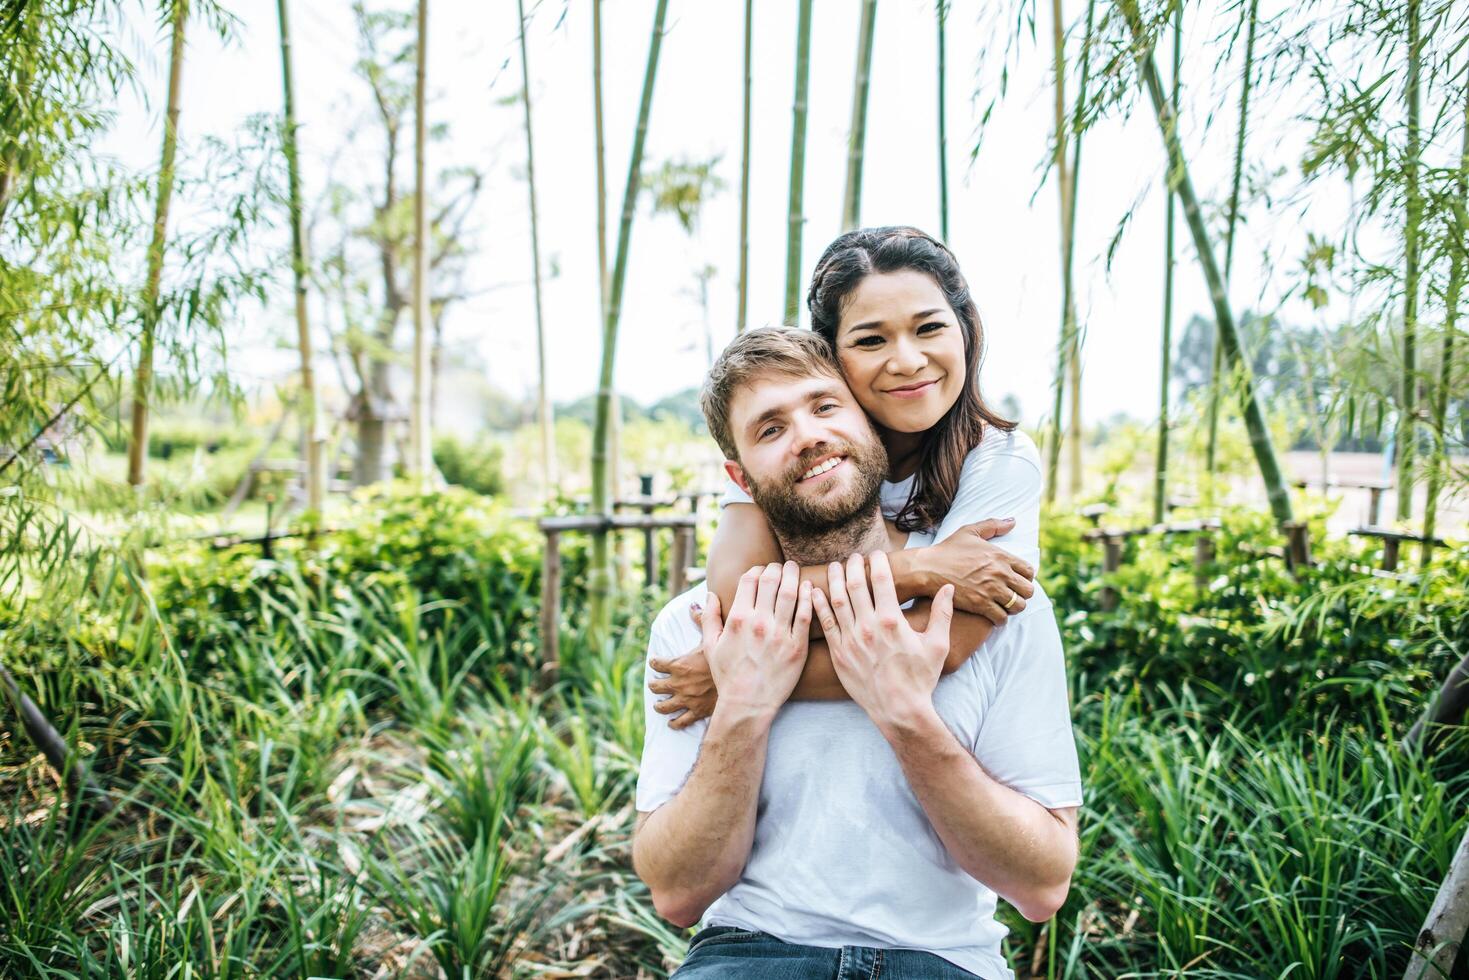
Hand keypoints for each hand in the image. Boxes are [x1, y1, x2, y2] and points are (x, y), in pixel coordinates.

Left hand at [648, 609, 717, 729]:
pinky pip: (680, 721)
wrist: (742, 682)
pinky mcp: (696, 713)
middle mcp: (678, 684)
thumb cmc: (728, 657)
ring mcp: (686, 700)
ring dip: (660, 705)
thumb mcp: (714, 637)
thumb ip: (702, 620)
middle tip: (654, 684)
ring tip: (658, 704)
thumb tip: (694, 604)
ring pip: (664, 706)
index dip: (655, 662)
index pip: (658, 663)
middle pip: (657, 686)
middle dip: (654, 685)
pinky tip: (672, 722)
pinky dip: (674, 722)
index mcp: (679, 664)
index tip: (655, 662)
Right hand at [701, 561, 812, 722]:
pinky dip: (808, 597)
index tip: (762, 570)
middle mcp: (758, 623)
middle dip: (777, 568)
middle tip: (782, 565)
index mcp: (737, 619)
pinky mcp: (797, 647)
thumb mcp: (711, 646)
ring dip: (793, 575)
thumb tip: (710, 595)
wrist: (748, 704)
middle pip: (771, 580)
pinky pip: (806, 615)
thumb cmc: (728, 676)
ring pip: (790, 592)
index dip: (756, 570)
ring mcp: (779, 634)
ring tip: (795, 570)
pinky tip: (809, 588)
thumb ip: (709, 618)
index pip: (749, 580)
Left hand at [812, 551, 954, 731]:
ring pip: (837, 600)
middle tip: (853, 557)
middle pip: (856, 585)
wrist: (899, 710)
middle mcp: (869, 627)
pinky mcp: (838, 654)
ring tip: (834, 567)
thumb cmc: (920, 679)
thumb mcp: (937, 645)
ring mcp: (851, 640)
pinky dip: (818, 605)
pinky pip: (825, 623)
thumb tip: (947, 588)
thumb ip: (942, 614)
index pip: (881, 580)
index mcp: (892, 621)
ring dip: (834, 580)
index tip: (876, 554)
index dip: (877, 562)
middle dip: (853, 566)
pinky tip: (814, 592)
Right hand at [923, 518, 1033, 623]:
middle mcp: (1000, 573)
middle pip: (1028, 591)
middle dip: (1022, 594)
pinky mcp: (980, 605)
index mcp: (1001, 556)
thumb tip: (1013, 522)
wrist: (928, 569)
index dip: (1025, 578)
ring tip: (1004, 606)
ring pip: (1018, 606)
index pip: (1029, 571)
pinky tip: (993, 614)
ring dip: (1013, 608)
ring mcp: (991, 590)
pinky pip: (1002, 618)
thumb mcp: (970, 531)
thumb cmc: (948, 550)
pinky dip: (1000, 619)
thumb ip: (993, 525)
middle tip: (1011, 595)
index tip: (1016, 581)